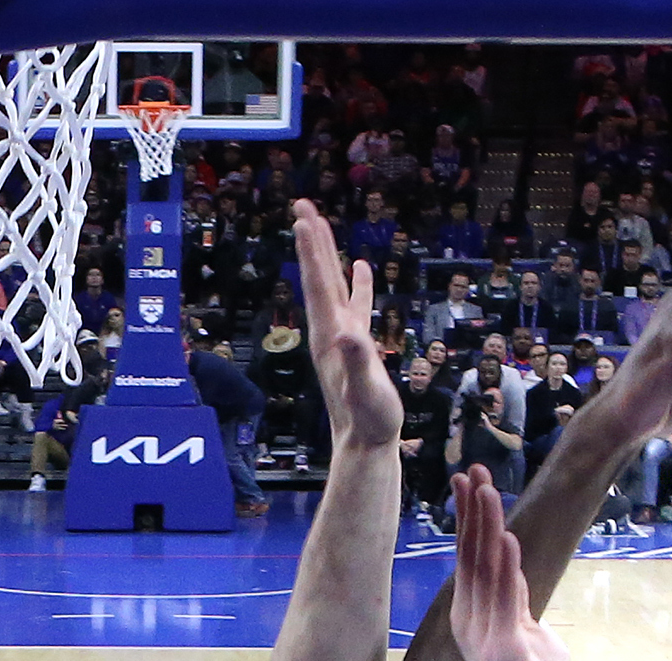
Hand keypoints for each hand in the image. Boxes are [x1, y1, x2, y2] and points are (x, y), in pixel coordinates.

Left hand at [288, 201, 397, 448]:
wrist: (365, 444)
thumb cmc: (369, 420)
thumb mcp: (367, 389)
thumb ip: (358, 360)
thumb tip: (347, 334)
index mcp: (330, 336)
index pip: (319, 284)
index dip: (312, 251)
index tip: (303, 218)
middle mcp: (329, 331)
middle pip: (319, 276)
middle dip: (312, 241)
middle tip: (303, 205)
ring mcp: (341, 336)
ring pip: (334, 284)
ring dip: (328, 254)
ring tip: (322, 224)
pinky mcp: (355, 344)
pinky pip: (355, 303)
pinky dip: (358, 283)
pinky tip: (361, 266)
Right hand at [445, 467, 573, 660]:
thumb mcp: (527, 635)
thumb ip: (516, 602)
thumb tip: (512, 571)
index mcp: (476, 617)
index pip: (471, 558)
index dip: (471, 518)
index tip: (470, 481)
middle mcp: (472, 622)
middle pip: (471, 556)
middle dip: (473, 511)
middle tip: (473, 470)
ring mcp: (486, 637)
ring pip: (484, 571)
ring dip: (487, 528)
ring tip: (487, 490)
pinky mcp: (505, 652)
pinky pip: (504, 601)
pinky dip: (507, 568)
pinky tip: (509, 539)